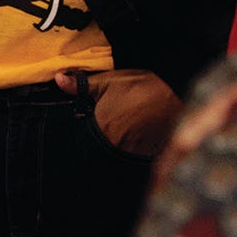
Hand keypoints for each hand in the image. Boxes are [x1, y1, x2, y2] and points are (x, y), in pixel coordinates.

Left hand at [57, 68, 182, 157]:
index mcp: (101, 128)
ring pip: (119, 154)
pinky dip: (136, 149)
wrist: (177, 92)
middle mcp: (116, 145)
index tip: (87, 128)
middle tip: (110, 129)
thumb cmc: (141, 86)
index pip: (85, 139)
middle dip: (101, 141)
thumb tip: (58, 80)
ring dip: (119, 146)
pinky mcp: (151, 154)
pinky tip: (139, 136)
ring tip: (127, 130)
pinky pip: (137, 156)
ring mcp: (135, 152)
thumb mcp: (109, 81)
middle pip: (101, 149)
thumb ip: (81, 85)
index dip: (84, 134)